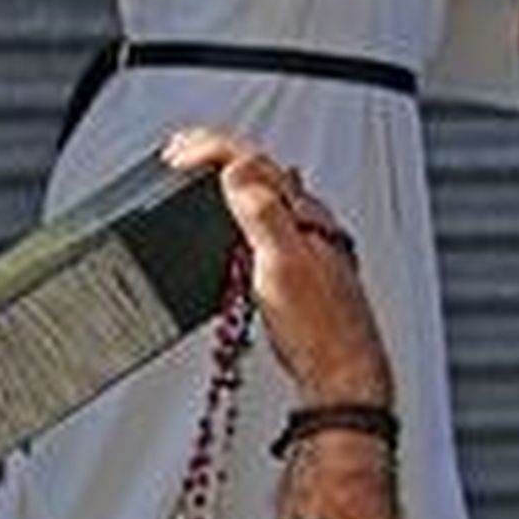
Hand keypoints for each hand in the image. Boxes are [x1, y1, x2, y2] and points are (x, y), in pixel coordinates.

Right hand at [161, 128, 391, 406]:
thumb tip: (235, 171)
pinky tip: (230, 223)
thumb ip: (262, 214)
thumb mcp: (283, 264)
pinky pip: (265, 220)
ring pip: (262, 193)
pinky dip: (238, 209)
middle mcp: (306, 220)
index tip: (176, 154)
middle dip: (213, 154)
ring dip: (225, 179)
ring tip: (195, 175)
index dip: (210, 149)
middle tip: (177, 153)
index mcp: (302, 212)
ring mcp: (303, 242)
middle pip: (257, 168)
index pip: (252, 160)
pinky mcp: (296, 265)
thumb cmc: (319, 326)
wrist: (342, 370)